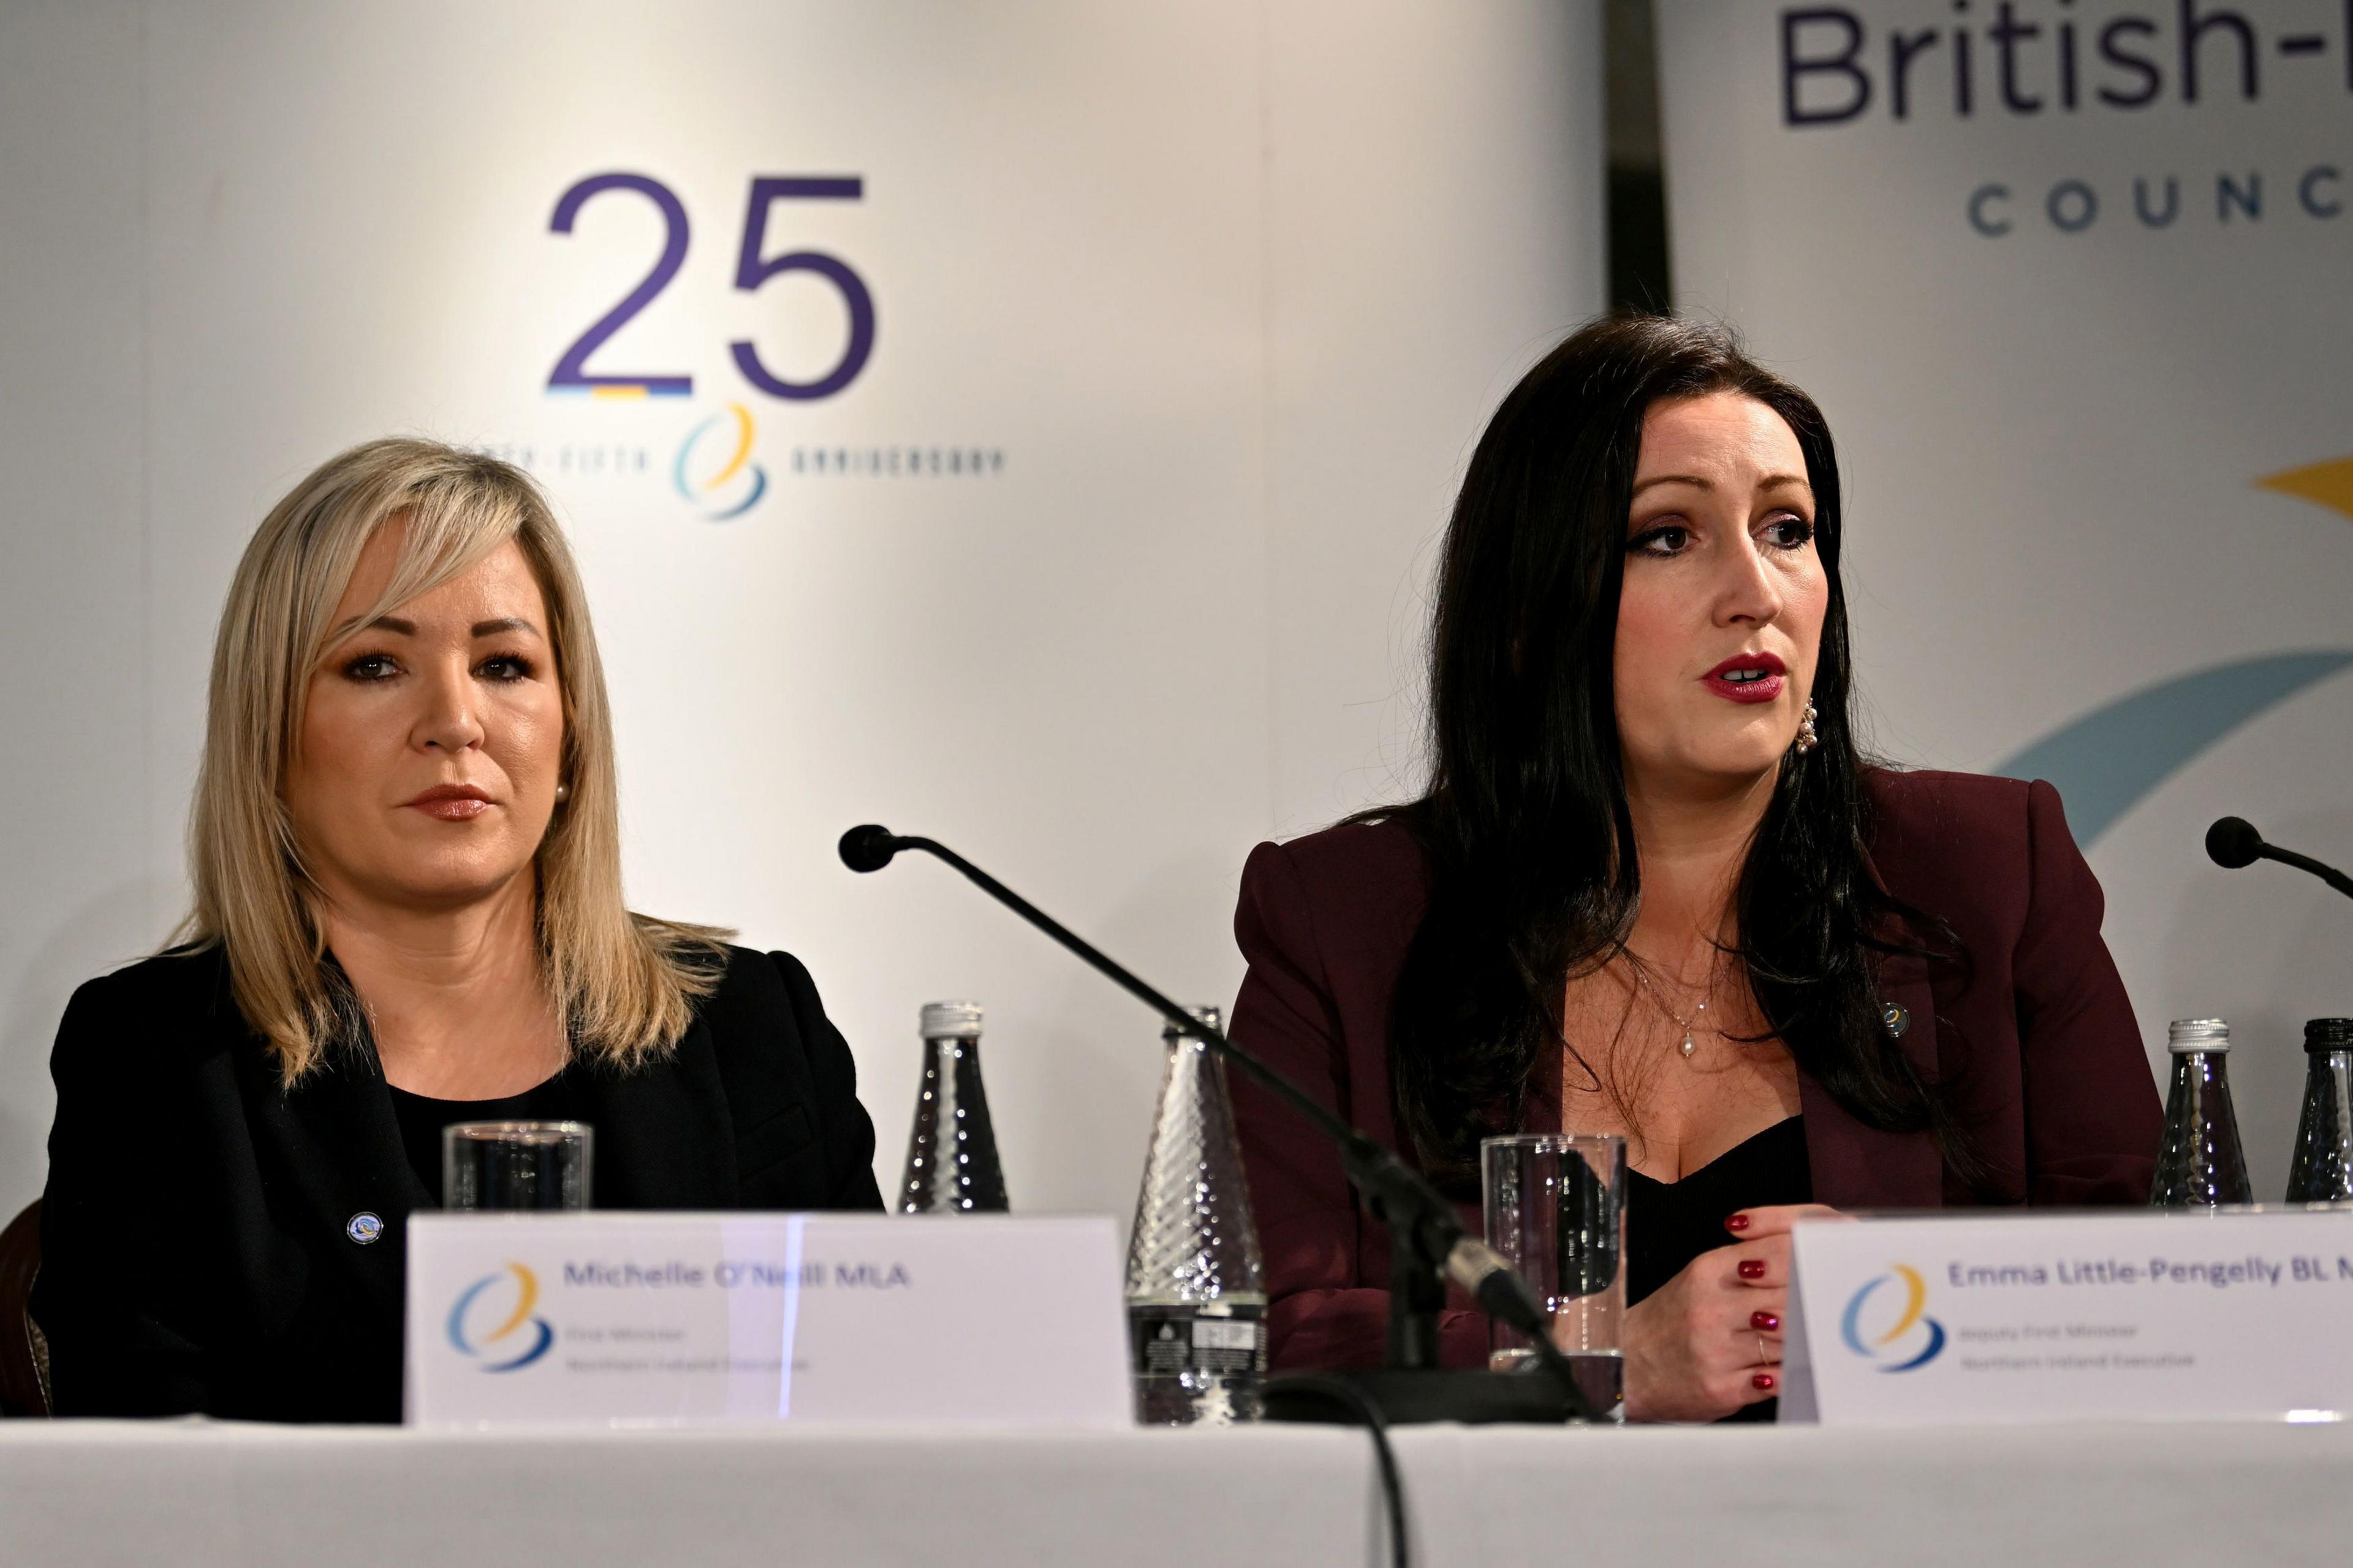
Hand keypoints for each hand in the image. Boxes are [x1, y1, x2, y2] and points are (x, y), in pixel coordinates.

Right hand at [1620, 1203, 1845, 1422]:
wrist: (1629, 1363)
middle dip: (1816, 1302)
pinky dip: (1791, 1375)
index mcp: (1708, 1270)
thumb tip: (1807, 1258)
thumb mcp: (1703, 1277)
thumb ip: (1749, 1263)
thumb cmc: (1674, 1318)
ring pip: (1787, 1340)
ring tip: (1825, 1338)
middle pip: (1789, 1297)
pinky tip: (1797, 1370)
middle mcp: (1710, 1307)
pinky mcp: (1720, 1386)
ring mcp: (1715, 1348)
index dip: (1811, 1258)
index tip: (1833, 1266)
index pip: (1776, 1252)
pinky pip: (1775, 1380)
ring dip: (1807, 1341)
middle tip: (1841, 1305)